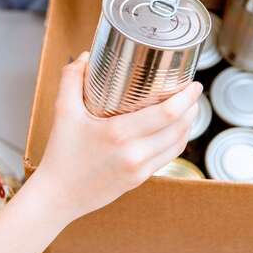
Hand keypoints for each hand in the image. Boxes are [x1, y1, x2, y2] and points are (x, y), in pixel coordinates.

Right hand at [32, 51, 201, 221]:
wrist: (59, 196)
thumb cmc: (61, 153)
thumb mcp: (63, 111)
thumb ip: (71, 79)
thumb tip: (86, 56)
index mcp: (118, 133)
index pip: (167, 114)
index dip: (186, 98)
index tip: (193, 85)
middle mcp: (134, 152)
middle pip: (178, 127)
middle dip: (191, 107)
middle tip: (192, 91)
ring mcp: (139, 168)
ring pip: (178, 144)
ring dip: (188, 124)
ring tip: (189, 108)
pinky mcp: (140, 179)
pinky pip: (167, 157)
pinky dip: (177, 141)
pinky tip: (176, 130)